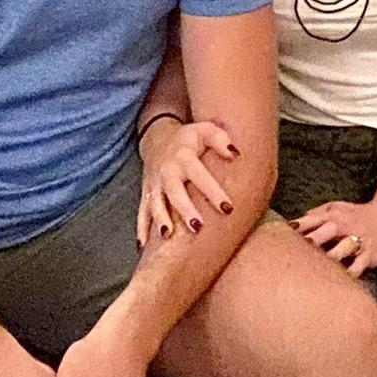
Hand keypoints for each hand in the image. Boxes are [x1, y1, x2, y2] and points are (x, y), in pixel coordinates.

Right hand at [135, 118, 237, 245]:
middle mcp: (167, 171)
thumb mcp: (206, 130)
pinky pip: (141, 211)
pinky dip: (141, 228)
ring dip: (160, 219)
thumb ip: (221, 139)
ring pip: (155, 203)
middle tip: (197, 227)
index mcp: (184, 157)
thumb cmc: (190, 139)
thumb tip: (235, 154)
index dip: (213, 192)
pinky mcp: (146, 193)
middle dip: (184, 209)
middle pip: (174, 192)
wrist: (158, 138)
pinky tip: (142, 246)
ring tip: (167, 235)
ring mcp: (154, 183)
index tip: (228, 208)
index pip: (200, 175)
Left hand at [292, 198, 376, 276]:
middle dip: (306, 246)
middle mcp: (343, 228)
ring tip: (309, 273)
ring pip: (338, 253)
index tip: (277, 240)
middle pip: (320, 237)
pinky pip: (356, 268)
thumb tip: (294, 222)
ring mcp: (356, 242)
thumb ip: (315, 214)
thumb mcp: (336, 207)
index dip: (293, 232)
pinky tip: (335, 283)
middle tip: (290, 259)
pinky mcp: (368, 256)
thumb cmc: (357, 214)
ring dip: (324, 261)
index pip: (309, 222)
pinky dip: (346, 275)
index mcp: (332, 216)